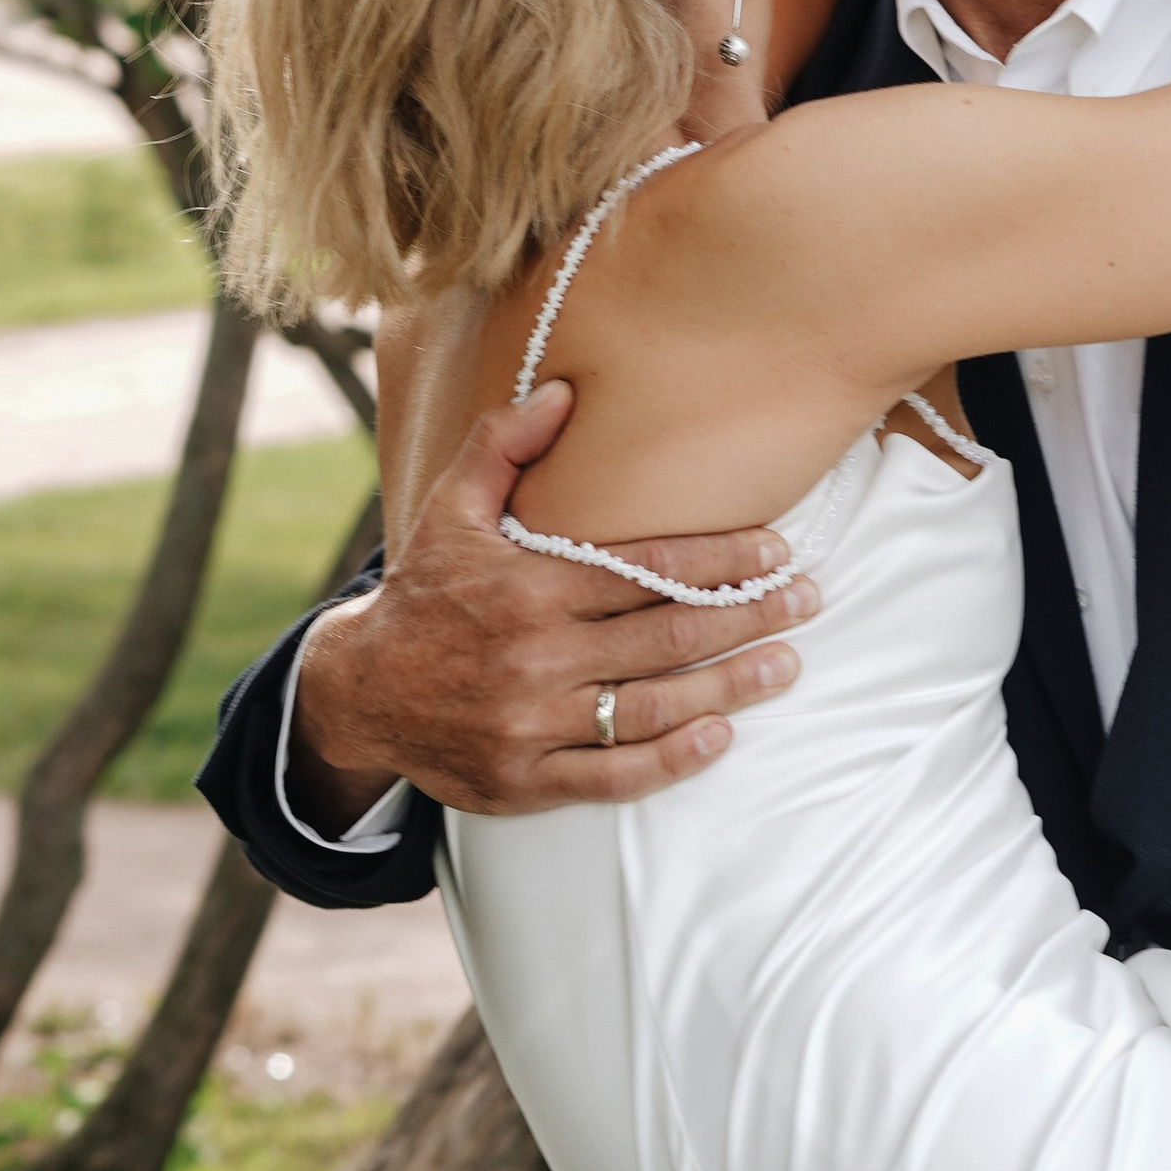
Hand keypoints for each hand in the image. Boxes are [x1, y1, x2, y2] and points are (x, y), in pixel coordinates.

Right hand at [290, 381, 819, 824]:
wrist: (361, 693)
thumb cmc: (424, 591)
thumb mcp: (451, 508)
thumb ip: (504, 444)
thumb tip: (562, 388)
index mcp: (529, 587)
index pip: (646, 571)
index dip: (719, 561)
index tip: (777, 550)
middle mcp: (538, 656)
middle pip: (667, 638)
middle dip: (749, 617)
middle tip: (809, 600)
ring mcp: (534, 724)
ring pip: (653, 708)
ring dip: (730, 686)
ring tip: (786, 664)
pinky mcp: (527, 781)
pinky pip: (613, 775)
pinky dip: (672, 759)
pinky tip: (720, 737)